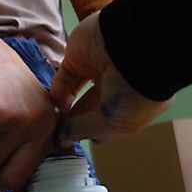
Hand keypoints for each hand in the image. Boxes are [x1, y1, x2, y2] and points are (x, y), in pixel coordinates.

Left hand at [50, 11, 172, 146]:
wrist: (133, 48)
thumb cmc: (135, 92)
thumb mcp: (116, 122)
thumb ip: (86, 130)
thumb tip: (64, 139)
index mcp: (134, 102)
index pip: (110, 122)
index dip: (93, 133)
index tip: (77, 143)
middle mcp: (116, 85)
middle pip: (90, 108)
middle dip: (76, 120)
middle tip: (60, 134)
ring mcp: (96, 68)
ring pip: (75, 91)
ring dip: (64, 106)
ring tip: (56, 120)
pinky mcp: (78, 55)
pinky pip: (64, 75)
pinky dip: (58, 89)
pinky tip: (58, 102)